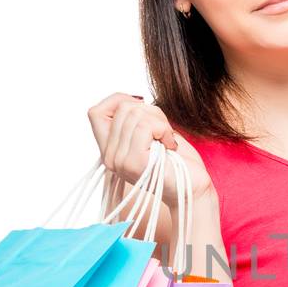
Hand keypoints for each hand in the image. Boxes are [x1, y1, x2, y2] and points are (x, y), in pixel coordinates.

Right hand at [86, 93, 214, 207]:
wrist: (192, 187)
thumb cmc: (175, 160)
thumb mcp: (150, 133)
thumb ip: (134, 118)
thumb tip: (132, 99)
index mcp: (109, 150)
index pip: (95, 112)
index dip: (118, 101)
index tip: (141, 108)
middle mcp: (109, 157)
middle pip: (122, 108)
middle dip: (149, 111)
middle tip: (162, 131)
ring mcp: (120, 161)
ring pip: (135, 114)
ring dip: (159, 122)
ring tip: (166, 140)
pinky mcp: (134, 162)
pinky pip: (146, 126)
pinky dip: (164, 130)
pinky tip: (169, 145)